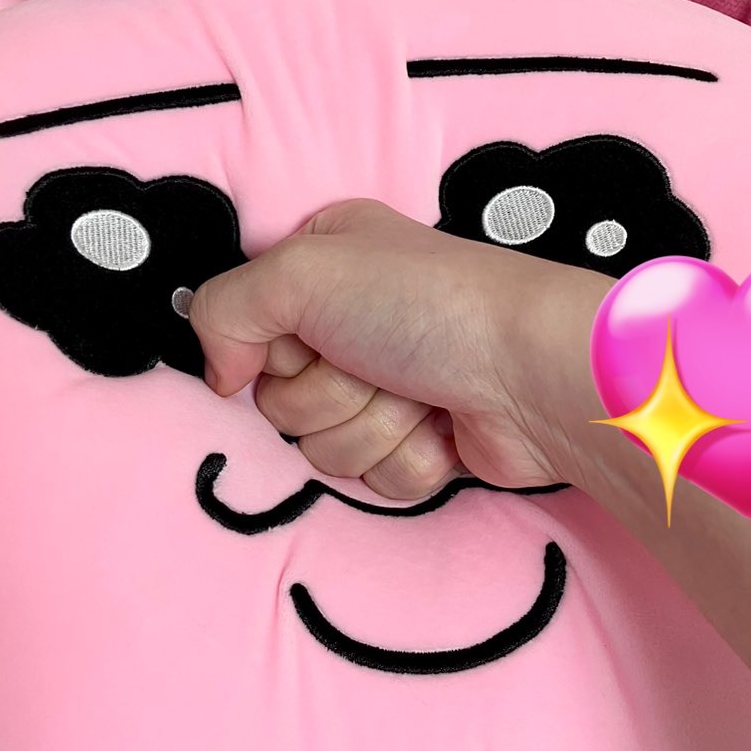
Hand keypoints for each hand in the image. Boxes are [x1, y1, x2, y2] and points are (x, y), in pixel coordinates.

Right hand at [188, 199, 610, 496]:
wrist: (530, 371)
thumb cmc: (426, 304)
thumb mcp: (302, 270)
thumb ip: (223, 310)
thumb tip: (220, 379)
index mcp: (320, 271)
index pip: (246, 335)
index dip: (275, 350)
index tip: (313, 337)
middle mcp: (348, 327)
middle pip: (281, 402)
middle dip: (330, 393)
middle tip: (378, 364)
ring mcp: (384, 389)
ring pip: (324, 448)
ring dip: (373, 427)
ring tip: (418, 393)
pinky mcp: (418, 445)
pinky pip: (374, 480)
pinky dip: (409, 459)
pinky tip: (443, 427)